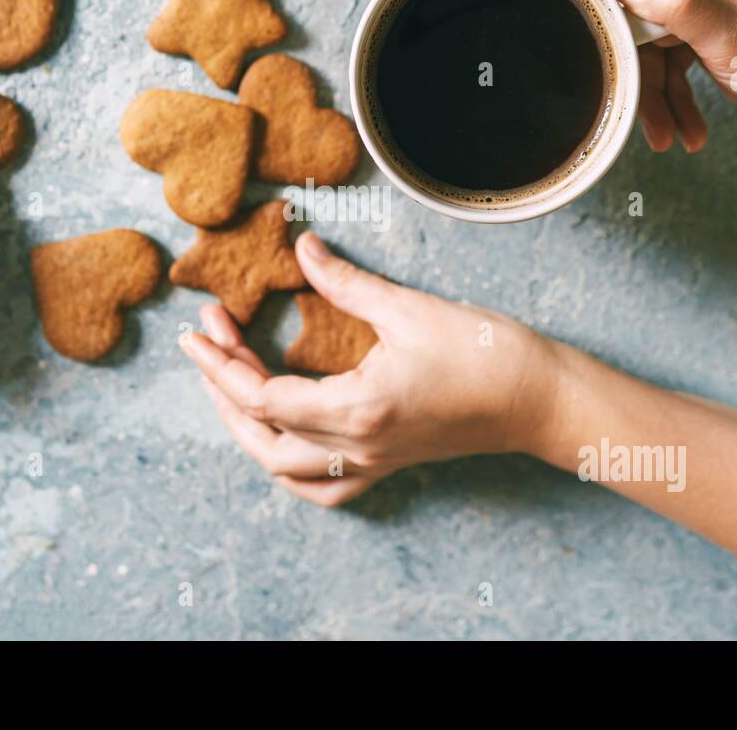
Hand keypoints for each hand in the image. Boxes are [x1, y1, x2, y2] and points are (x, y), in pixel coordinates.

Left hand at [179, 232, 562, 506]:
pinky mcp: (387, 463)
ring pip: (285, 468)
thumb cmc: (484, 354)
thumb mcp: (408, 308)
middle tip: (210, 340)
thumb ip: (346, 282)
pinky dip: (290, 466)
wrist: (539, 400)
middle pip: (261, 437)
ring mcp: (372, 462)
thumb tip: (304, 249)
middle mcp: (356, 447)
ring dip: (248, 429)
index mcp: (355, 409)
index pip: (262, 396)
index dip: (220, 363)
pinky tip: (282, 436)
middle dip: (222, 389)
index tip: (197, 330)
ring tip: (229, 384)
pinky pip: (323, 486)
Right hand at [605, 0, 736, 150]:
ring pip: (649, 46)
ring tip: (672, 138)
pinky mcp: (702, 21)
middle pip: (640, 18)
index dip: (630, 34)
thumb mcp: (735, 35)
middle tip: (653, 125)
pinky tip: (685, 129)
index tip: (628, 82)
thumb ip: (677, 1)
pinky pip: (666, 58)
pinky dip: (672, 96)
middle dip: (645, 76)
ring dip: (658, 96)